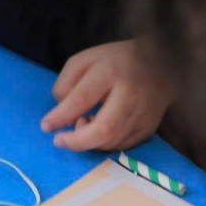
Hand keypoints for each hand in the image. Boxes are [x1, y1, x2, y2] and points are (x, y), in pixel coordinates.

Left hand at [42, 39, 172, 151]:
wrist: (160, 63)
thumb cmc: (115, 61)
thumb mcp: (85, 60)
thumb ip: (67, 82)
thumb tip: (60, 112)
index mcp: (110, 72)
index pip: (82, 98)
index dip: (61, 116)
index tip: (46, 126)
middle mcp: (129, 94)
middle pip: (104, 128)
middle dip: (78, 141)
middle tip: (60, 141)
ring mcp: (143, 113)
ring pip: (113, 141)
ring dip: (90, 142)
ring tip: (80, 127)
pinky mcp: (149, 127)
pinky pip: (123, 145)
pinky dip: (105, 145)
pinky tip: (97, 133)